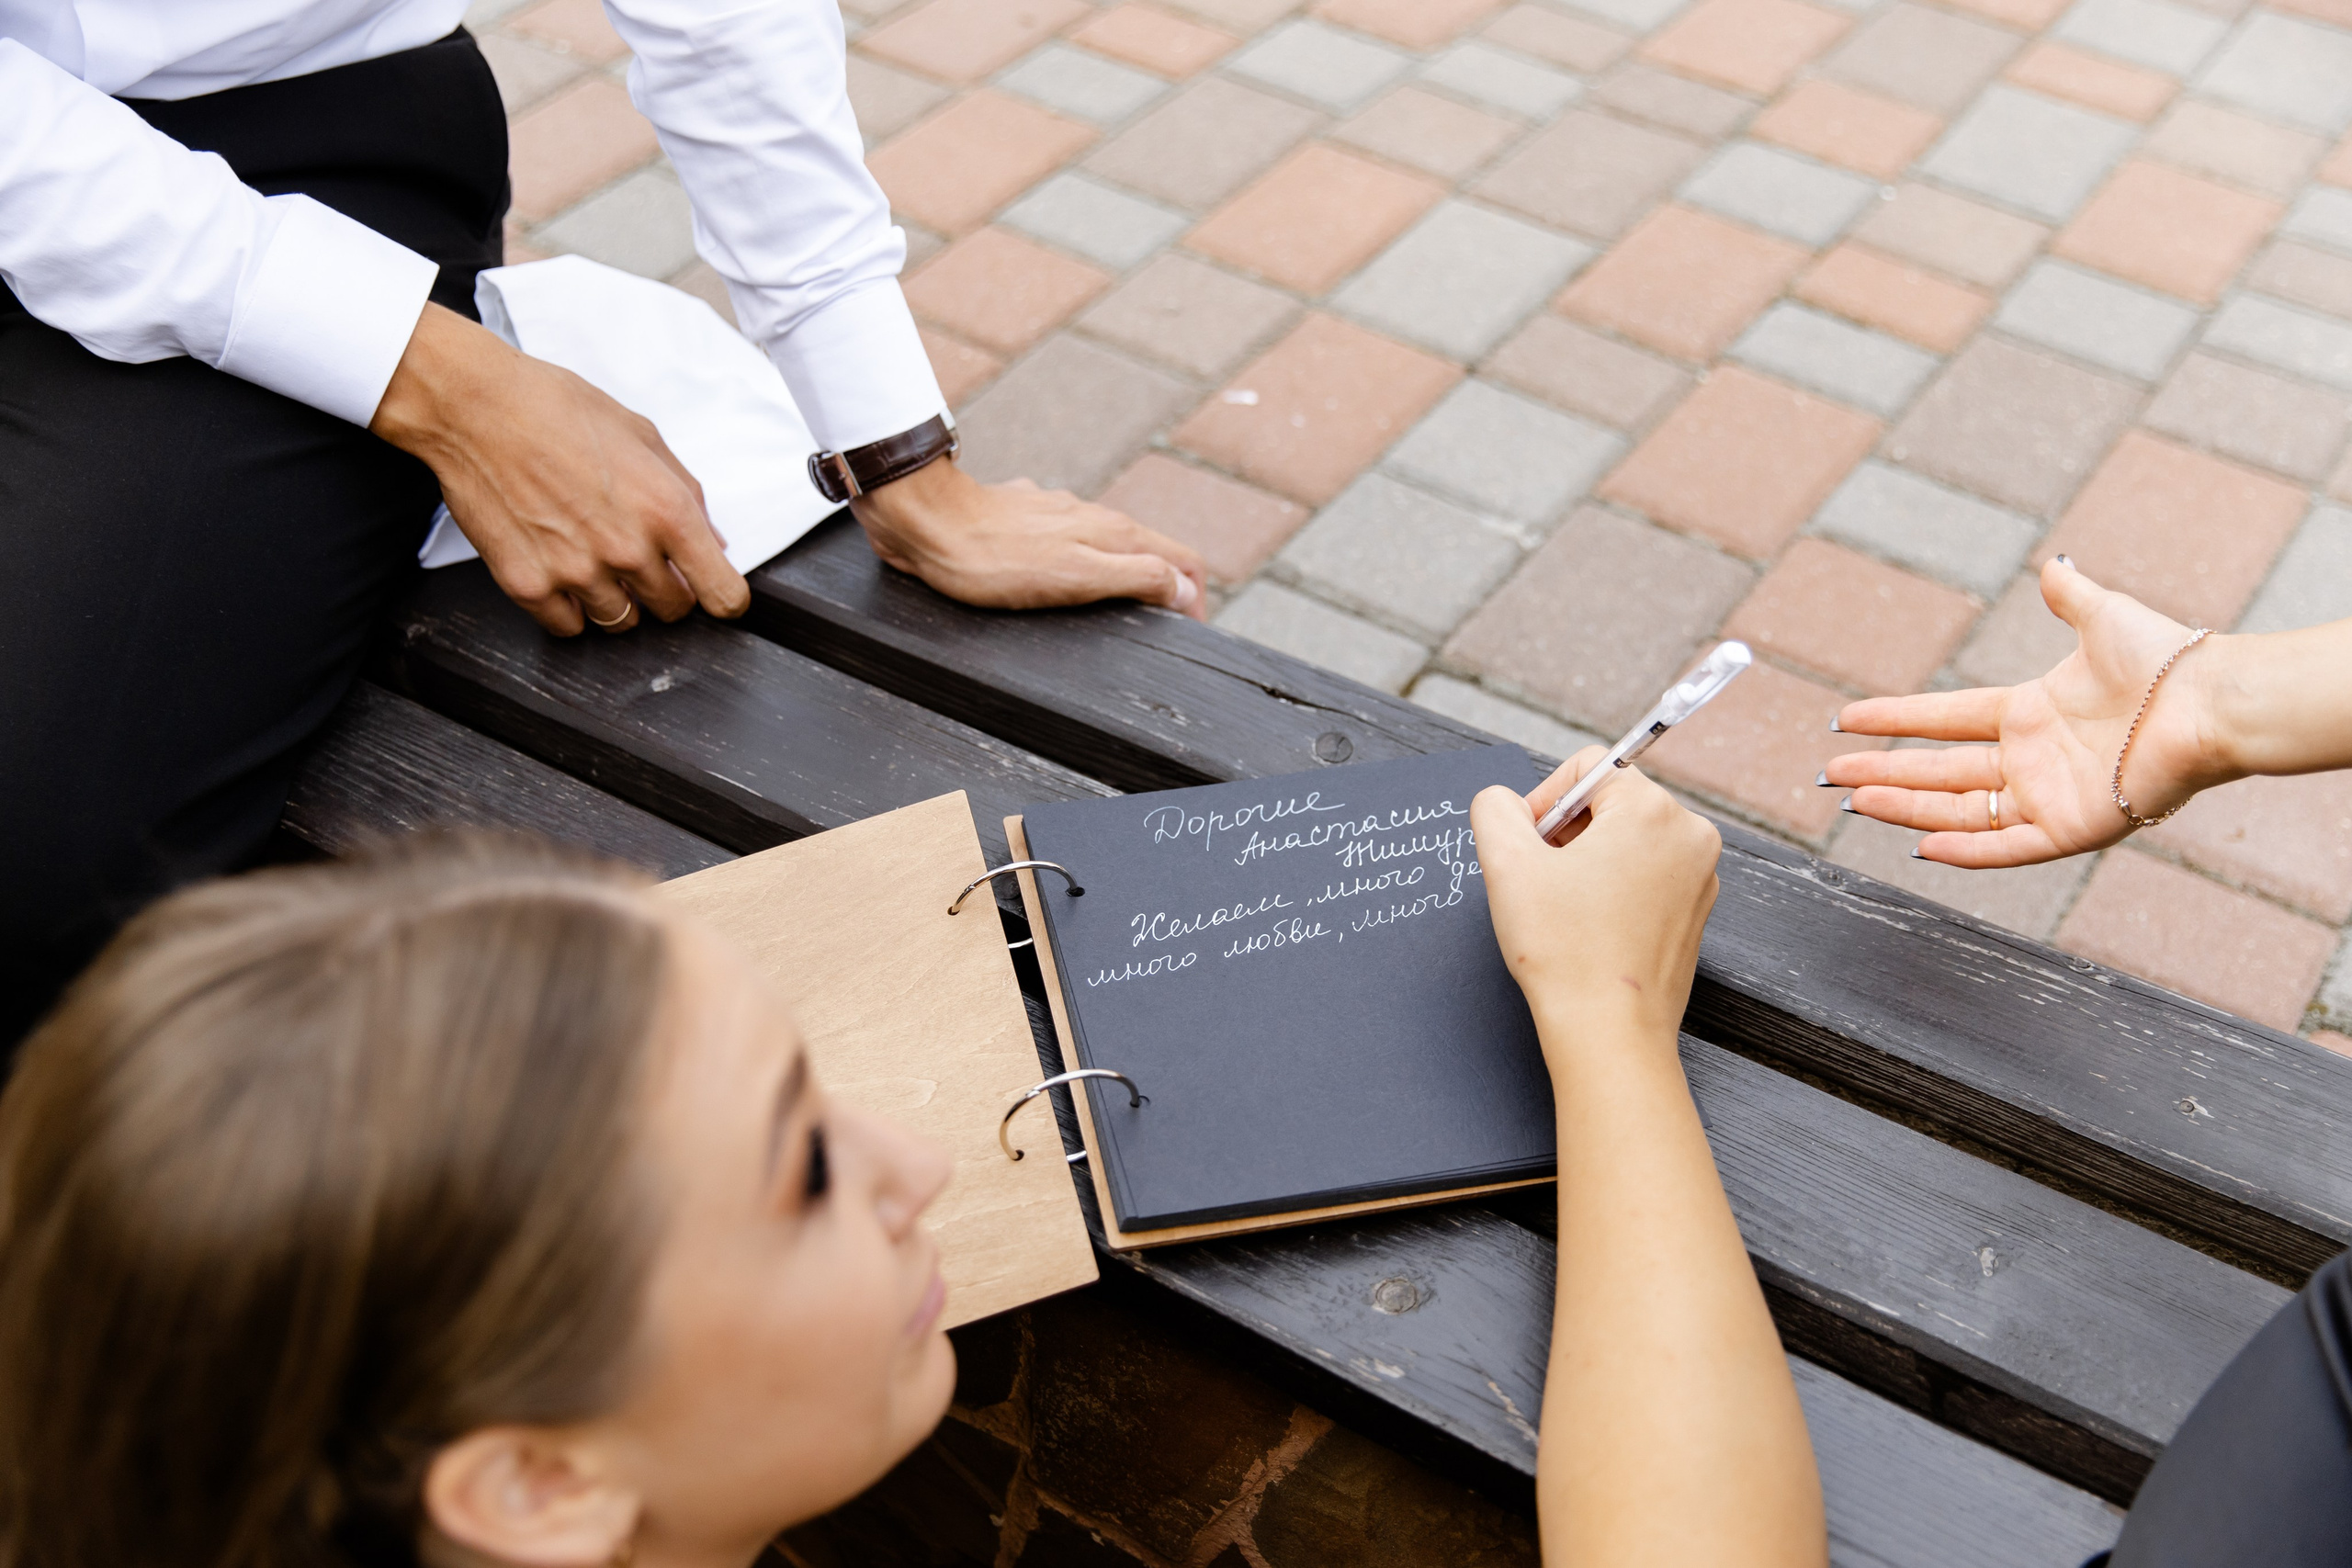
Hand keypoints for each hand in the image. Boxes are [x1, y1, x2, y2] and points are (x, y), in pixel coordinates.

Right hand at [371, 303, 749, 636]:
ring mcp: (576, 573)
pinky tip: (560, 568)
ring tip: (592, 553)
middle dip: (666, 588)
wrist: (475, 407)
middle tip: (640, 556)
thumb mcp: (642, 436)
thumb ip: (686, 492)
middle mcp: (627, 550)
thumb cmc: (557, 408)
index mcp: (667, 511)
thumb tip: (713, 542)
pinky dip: (569, 607)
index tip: (713, 592)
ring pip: (622, 622)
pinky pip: (569, 626)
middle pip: (673, 610)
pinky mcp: (529, 586)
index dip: (723, 597)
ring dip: (616, 597)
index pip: (722, 594)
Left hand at [850, 458, 1205, 618]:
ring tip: (1111, 618)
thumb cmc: (992, 557)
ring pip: (1107, 550)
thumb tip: (1183, 590)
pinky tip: (1053, 590)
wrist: (924, 521)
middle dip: (1163, 591)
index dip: (1195, 600)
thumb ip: (1135, 577)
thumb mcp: (1075, 576)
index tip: (1188, 635)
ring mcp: (1057, 519)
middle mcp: (1092, 520)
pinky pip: (1065, 549)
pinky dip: (1074, 571)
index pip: (1183, 561)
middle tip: (1156, 633)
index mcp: (1114, 532)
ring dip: (1121, 580)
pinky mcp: (1024, 525)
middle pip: (1150, 554)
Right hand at [1471, 752, 1721, 1050]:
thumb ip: (1495, 809)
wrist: (1608, 1031)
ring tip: (1565, 907)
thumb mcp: (1506, 863)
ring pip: (1627, 841)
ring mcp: (1700, 877)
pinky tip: (1589, 927)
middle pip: (1610, 803)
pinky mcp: (1696, 913)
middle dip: (1567, 833)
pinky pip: (1646, 877)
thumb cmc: (1563, 950)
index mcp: (1653, 809)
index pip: (1587, 768)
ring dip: (1588, 862)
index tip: (1527, 847)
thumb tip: (1504, 804)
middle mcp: (1690, 835)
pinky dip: (1613, 890)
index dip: (1543, 801)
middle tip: (1541, 880)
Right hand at [1823, 558, 2231, 867]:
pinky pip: (2007, 846)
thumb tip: (2053, 565)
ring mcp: (2047, 796)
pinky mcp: (2071, 829)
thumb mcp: (2104, 617)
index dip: (1895, 718)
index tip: (1847, 719)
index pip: (1945, 718)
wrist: (2212, 704)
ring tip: (1856, 802)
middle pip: (1939, 769)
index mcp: (2030, 712)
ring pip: (1959, 809)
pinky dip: (1966, 852)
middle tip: (1831, 772)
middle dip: (1883, 771)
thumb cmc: (2167, 661)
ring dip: (1906, 807)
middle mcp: (2031, 758)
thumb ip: (2070, 596)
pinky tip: (1922, 847)